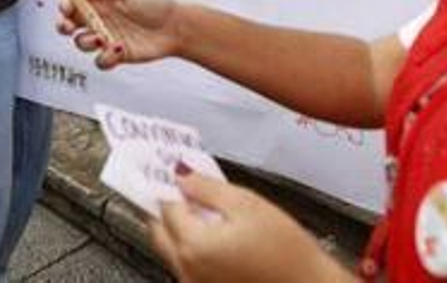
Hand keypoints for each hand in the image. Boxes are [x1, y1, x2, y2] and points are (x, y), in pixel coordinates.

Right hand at [56, 0, 179, 68]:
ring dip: (85, 42)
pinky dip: (104, 58)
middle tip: (68, 27)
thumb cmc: (156, 4)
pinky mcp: (115, 55)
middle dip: (63, 26)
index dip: (65, 6)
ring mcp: (106, 38)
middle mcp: (100, 19)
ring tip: (101, 38)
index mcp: (101, 1)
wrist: (175, 27)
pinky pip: (100, 61)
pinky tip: (118, 49)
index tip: (66, 9)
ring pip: (81, 43)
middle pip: (70, 24)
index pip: (74, 3)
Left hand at [152, 172, 353, 281]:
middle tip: (187, 193)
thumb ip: (206, 187)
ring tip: (211, 216)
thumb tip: (182, 175)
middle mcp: (188, 271)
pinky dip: (196, 252)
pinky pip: (190, 268)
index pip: (166, 207)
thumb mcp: (247, 203)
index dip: (173, 186)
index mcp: (193, 246)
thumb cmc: (286, 252)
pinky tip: (221, 241)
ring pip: (173, 253)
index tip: (178, 176)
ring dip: (182, 233)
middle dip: (169, 211)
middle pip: (160, 233)